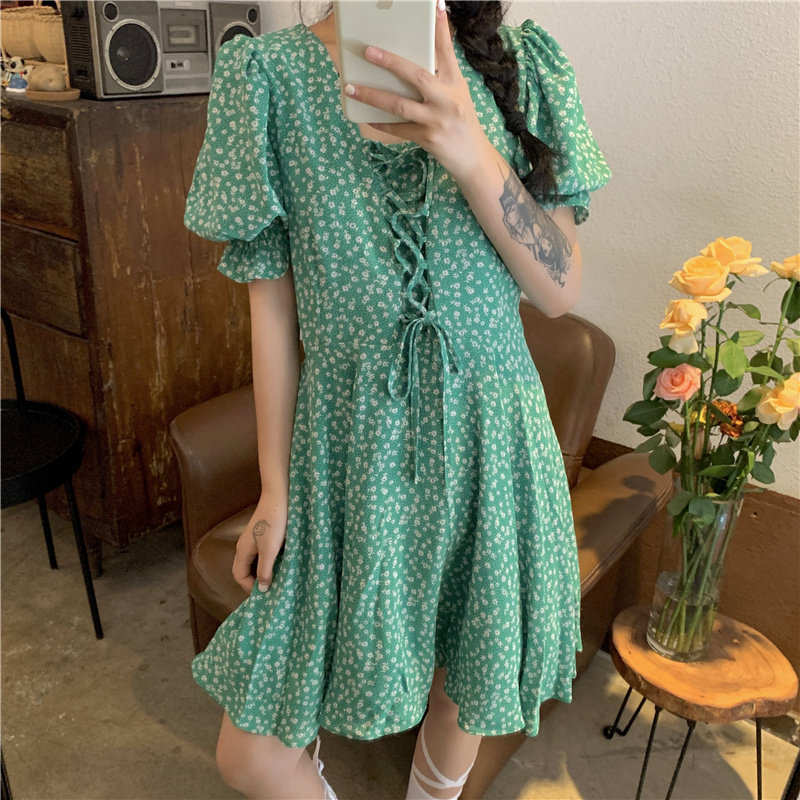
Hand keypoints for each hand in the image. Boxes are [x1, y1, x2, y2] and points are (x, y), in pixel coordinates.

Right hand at [232, 492, 287, 593]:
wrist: (280, 497)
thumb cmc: (274, 523)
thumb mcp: (270, 550)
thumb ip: (265, 570)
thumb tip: (261, 590)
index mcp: (242, 550)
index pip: (239, 575)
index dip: (249, 587)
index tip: (265, 594)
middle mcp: (245, 546)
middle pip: (244, 569)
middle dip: (254, 581)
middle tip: (270, 589)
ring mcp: (253, 539)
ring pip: (254, 561)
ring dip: (262, 571)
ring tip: (276, 579)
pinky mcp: (263, 534)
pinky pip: (261, 553)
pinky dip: (268, 562)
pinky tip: (280, 563)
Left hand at [343, 1, 494, 179]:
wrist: (474, 158)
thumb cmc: (462, 123)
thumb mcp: (457, 95)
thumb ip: (438, 80)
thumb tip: (408, 65)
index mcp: (455, 83)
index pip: (446, 51)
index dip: (440, 28)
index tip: (435, 6)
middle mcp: (447, 99)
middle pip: (416, 75)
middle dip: (391, 62)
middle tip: (368, 51)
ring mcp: (437, 120)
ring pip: (399, 104)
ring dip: (372, 95)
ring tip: (351, 87)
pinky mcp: (428, 138)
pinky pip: (398, 129)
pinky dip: (381, 123)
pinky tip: (367, 117)